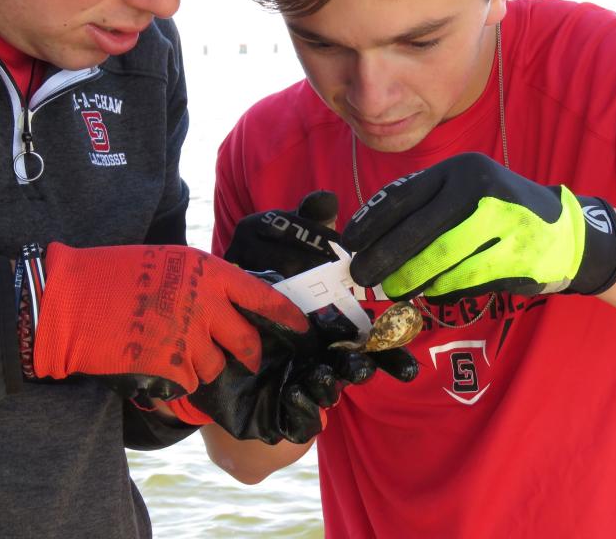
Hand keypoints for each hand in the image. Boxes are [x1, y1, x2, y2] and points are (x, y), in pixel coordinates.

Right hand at [32, 243, 308, 400]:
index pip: (262, 296)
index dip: (286, 316)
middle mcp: (205, 303)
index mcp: (208, 272)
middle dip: (250, 356)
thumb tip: (226, 302)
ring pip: (216, 366)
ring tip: (179, 357)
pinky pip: (188, 383)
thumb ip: (201, 281)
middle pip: (247, 341)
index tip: (300, 328)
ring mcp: (188, 337)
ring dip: (205, 368)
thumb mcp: (167, 261)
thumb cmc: (112, 274)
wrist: (69, 300)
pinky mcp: (169, 366)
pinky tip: (159, 368)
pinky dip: (179, 382)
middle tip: (247, 360)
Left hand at [214, 191, 418, 442]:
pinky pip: (293, 416)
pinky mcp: (273, 407)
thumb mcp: (272, 251)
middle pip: (355, 368)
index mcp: (332, 327)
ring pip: (327, 391)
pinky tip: (295, 397)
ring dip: (331, 386)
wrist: (210, 335)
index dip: (391, 350)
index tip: (405, 353)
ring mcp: (300, 384)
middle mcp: (322, 358)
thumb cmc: (252, 289)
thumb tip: (324, 199)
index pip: (370, 339)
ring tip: (326, 379)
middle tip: (371, 367)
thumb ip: (302, 229)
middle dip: (366, 368)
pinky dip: (300, 411)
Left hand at [342, 152, 615, 302]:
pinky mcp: (518, 256)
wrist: (566, 232)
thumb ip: (423, 205)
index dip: (371, 224)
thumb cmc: (499, 212)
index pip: (403, 197)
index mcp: (460, 170)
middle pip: (418, 231)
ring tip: (394, 289)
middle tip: (363, 276)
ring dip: (412, 278)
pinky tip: (431, 291)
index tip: (349, 245)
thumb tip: (369, 236)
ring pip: (441, 259)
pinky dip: (443, 288)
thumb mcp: (463, 191)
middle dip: (384, 257)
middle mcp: (481, 189)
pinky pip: (467, 278)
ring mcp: (503, 223)